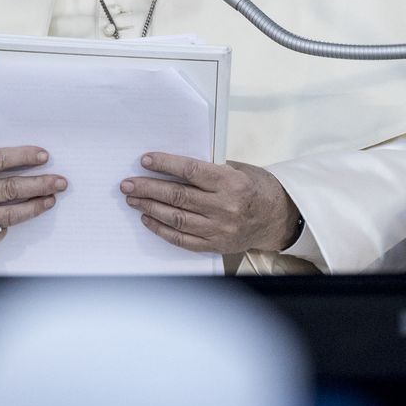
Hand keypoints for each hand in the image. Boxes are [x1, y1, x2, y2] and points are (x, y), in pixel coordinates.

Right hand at [0, 146, 65, 257]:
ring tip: (50, 200)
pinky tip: (11, 221)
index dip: (23, 157)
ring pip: (9, 215)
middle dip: (39, 184)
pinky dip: (5, 228)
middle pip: (9, 188)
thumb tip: (21, 165)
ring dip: (34, 207)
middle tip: (59, 182)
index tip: (44, 156)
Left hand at [120, 152, 300, 254]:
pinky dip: (162, 229)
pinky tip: (148, 219)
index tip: (146, 161)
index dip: (166, 165)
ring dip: (150, 208)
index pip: (191, 171)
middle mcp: (225, 207)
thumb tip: (171, 166)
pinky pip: (183, 238)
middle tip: (128, 184)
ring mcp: (220, 228)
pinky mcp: (216, 244)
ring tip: (133, 199)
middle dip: (148, 188)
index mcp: (232, 182)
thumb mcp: (238, 170)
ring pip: (177, 217)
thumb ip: (208, 170)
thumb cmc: (256, 188)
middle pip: (178, 196)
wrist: (277, 218)